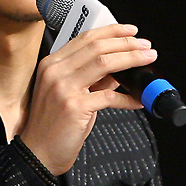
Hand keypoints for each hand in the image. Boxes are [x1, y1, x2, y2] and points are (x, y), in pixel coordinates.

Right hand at [20, 23, 156, 175]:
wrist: (38, 153)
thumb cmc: (52, 125)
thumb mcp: (70, 94)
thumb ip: (92, 78)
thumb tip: (119, 69)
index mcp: (52, 64)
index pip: (85, 38)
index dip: (111, 31)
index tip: (130, 31)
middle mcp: (55, 72)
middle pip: (97, 47)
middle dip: (126, 44)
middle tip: (146, 45)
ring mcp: (63, 88)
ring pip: (104, 63)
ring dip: (131, 59)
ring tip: (147, 59)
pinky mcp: (74, 106)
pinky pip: (109, 96)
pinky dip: (127, 96)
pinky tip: (138, 98)